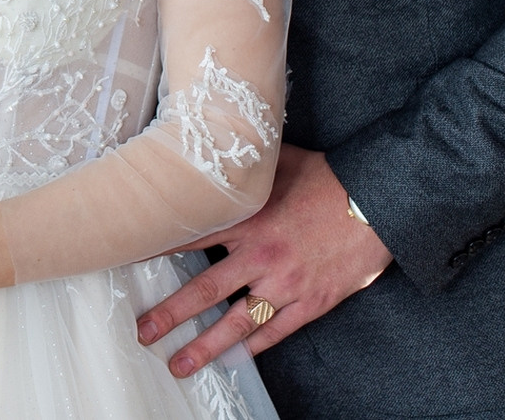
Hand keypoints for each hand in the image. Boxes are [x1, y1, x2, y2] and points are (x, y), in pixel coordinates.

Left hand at [136, 146, 391, 376]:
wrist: (378, 203)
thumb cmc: (329, 178)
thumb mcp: (280, 160)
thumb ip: (246, 165)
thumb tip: (216, 140)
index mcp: (248, 219)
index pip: (190, 237)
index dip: (155, 250)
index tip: (126, 261)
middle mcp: (260, 255)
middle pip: (204, 291)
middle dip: (170, 314)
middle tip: (143, 332)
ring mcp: (285, 283)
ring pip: (236, 322)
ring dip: (205, 345)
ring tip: (179, 363)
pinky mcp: (311, 302)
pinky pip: (276, 331)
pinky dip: (253, 348)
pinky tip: (234, 359)